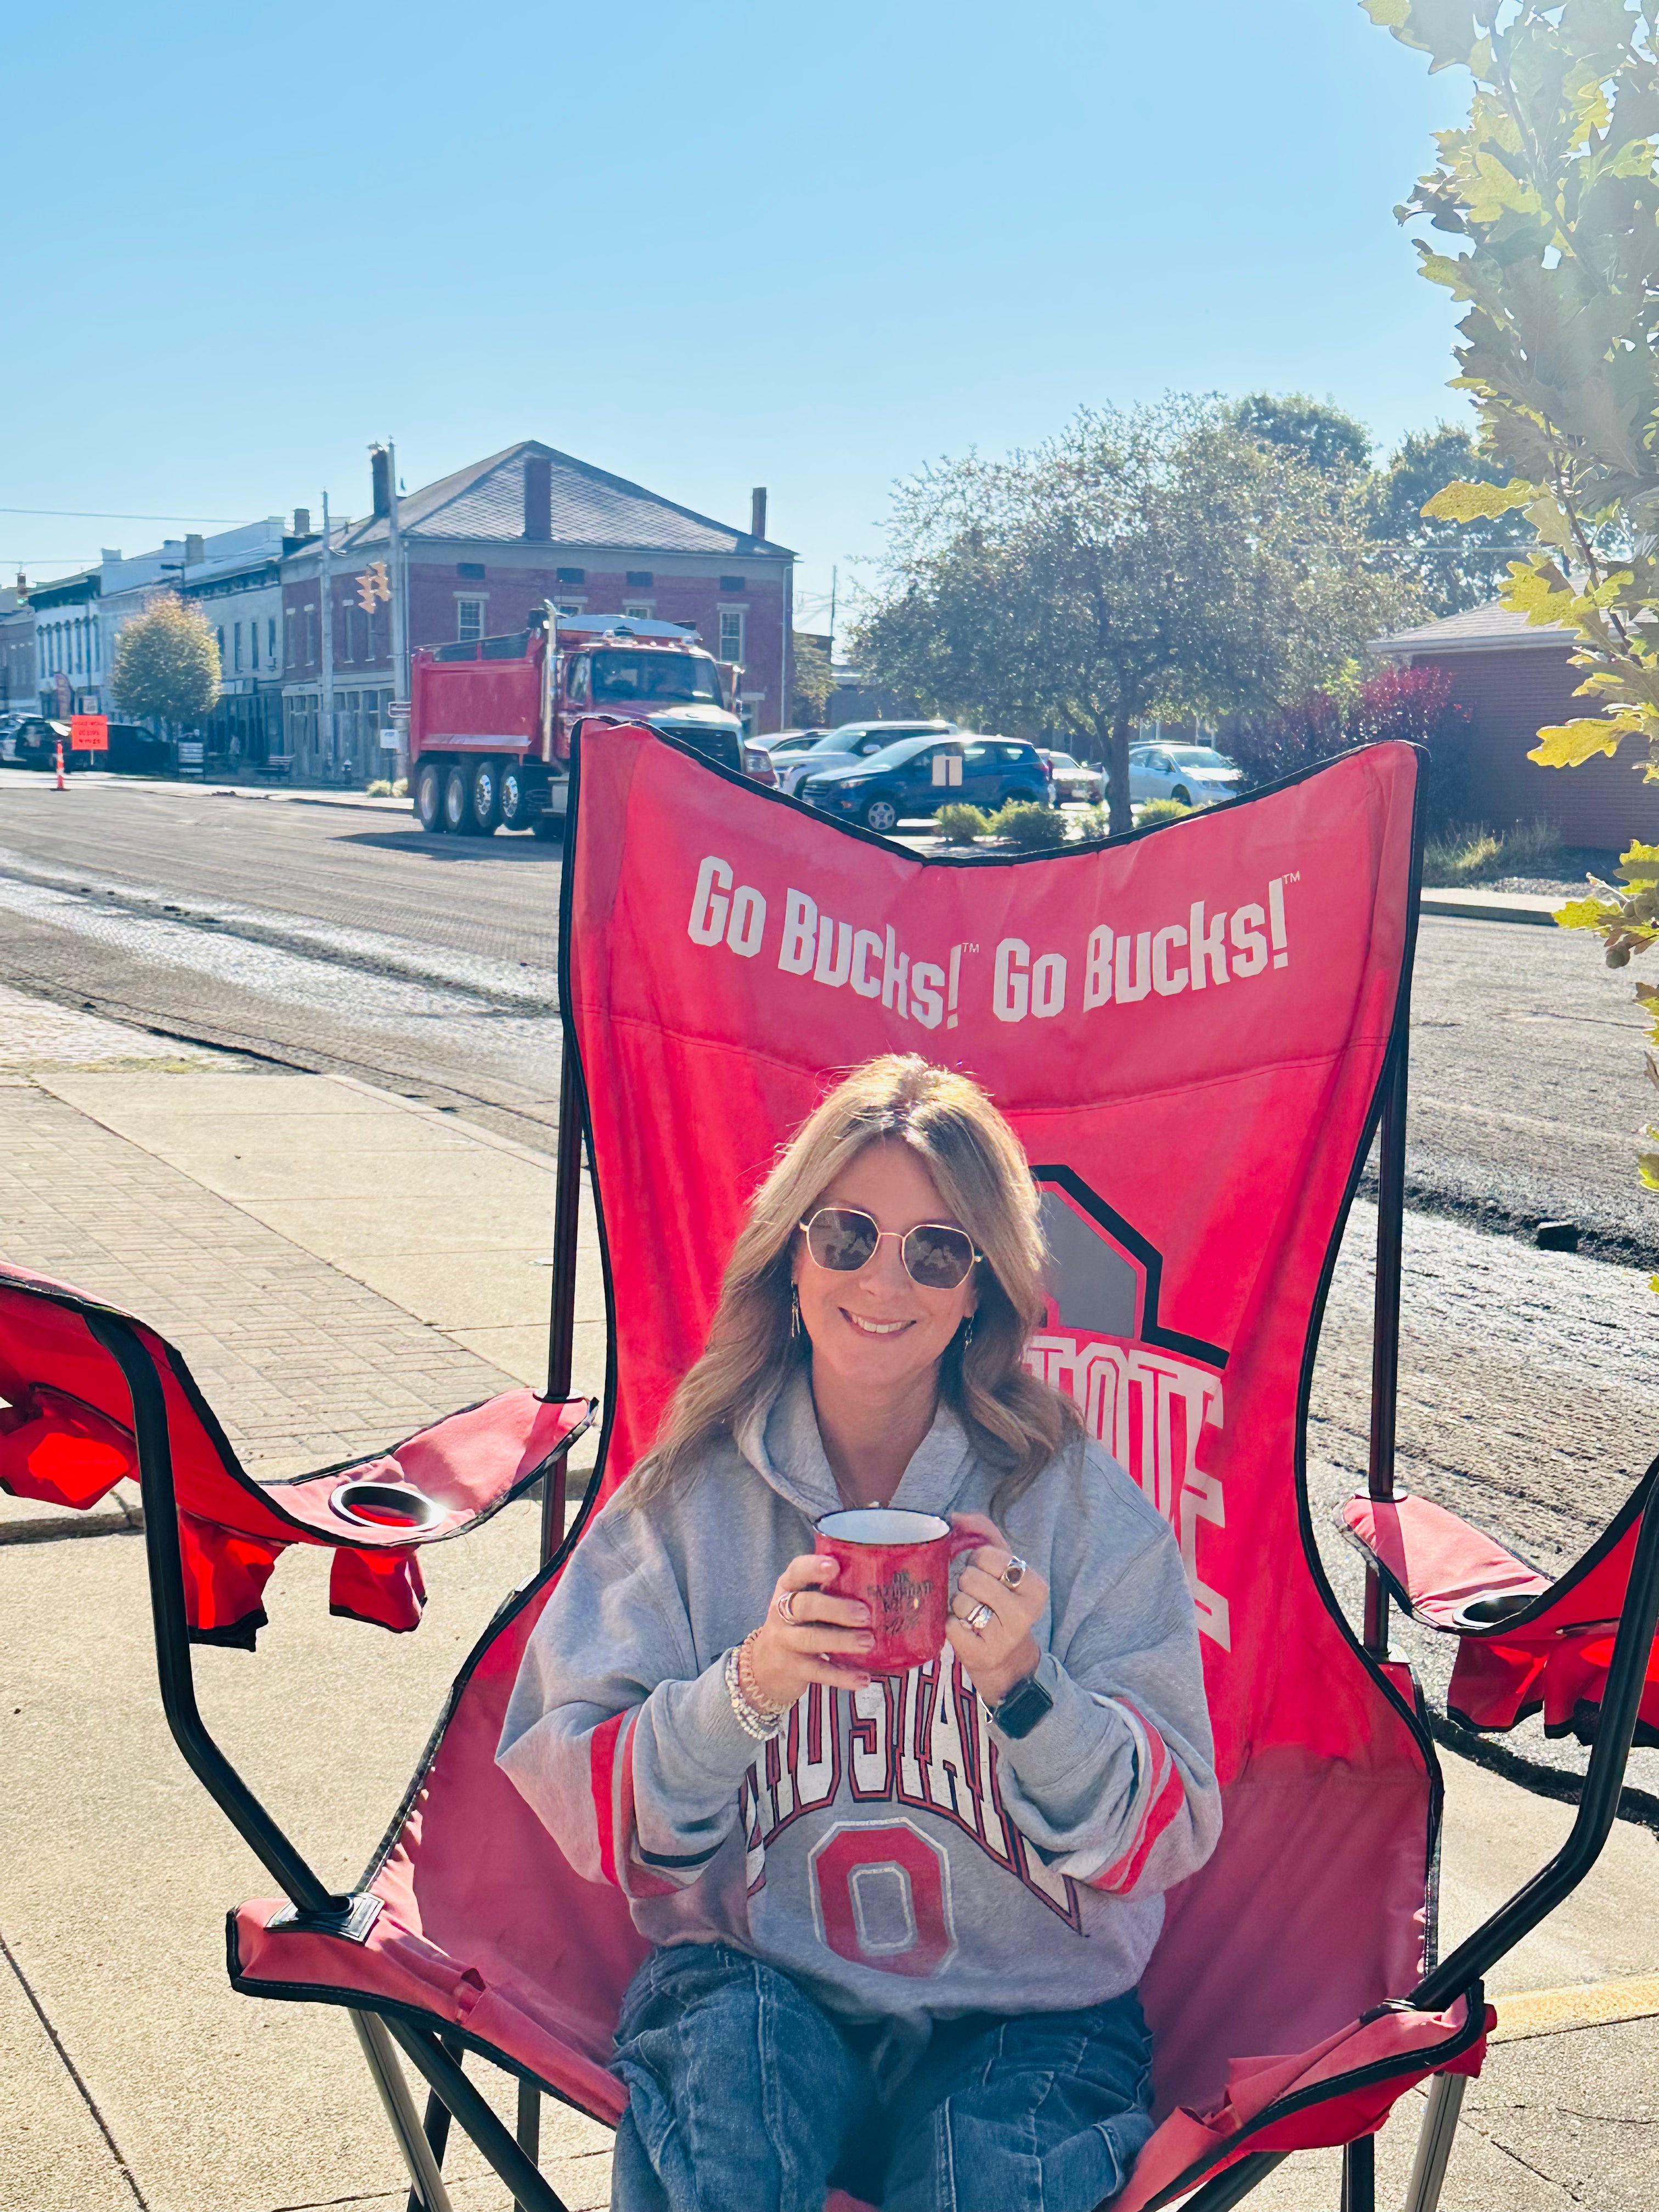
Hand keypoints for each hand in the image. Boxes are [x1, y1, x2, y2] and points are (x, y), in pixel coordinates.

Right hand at [744, 1552, 873, 1710]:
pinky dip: (842, 1676)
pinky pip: (818, 1672)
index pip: (796, 1571)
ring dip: (842, 1640)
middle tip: (865, 1614)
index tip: (834, 1566)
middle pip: (804, 1606)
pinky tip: (863, 1678)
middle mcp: (781, 1612)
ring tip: (869, 1642)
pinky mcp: (792, 1669)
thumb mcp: (806, 1601)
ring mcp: (785, 1642)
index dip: (813, 1567)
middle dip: (836, 1609)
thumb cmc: (800, 1623)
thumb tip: (884, 1579)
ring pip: (810, 1638)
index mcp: (788, 1588)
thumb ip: (831, 1589)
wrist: (766, 1664)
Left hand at [944, 1511, 1046, 1707]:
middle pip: (970, 1577)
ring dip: (959, 1607)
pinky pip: (950, 1626)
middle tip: (979, 1598)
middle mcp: (1025, 1612)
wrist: (1005, 1658)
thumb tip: (955, 1516)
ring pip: (959, 1601)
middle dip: (966, 1584)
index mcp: (1035, 1586)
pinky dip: (951, 1626)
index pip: (985, 1555)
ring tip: (974, 1616)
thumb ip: (984, 1533)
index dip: (977, 1562)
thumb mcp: (1002, 1566)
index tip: (988, 1576)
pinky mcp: (983, 1655)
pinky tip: (967, 1632)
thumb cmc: (1000, 1603)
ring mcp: (1005, 1637)